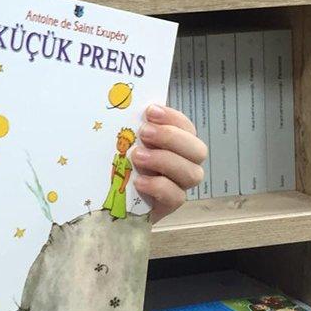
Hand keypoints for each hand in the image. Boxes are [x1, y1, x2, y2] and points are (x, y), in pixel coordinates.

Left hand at [131, 104, 207, 223]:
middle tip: (144, 132)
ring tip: (137, 156)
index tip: (150, 111)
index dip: (172, 117)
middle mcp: (184, 163)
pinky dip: (158, 186)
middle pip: (198, 150)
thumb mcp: (123, 142)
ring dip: (165, 160)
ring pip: (192, 174)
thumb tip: (123, 104)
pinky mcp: (169, 205)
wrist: (111, 201)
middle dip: (171, 137)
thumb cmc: (119, 163)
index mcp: (176, 143)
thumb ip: (131, 128)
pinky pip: (176, 197)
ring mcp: (179, 185)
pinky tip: (139, 181)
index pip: (186, 127)